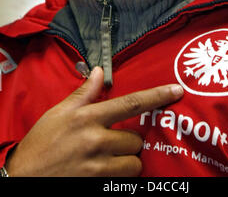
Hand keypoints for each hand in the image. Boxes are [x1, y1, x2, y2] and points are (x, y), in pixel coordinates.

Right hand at [6, 66, 182, 176]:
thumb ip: (84, 93)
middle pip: (136, 139)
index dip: (157, 96)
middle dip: (129, 140)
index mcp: (88, 117)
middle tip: (112, 141)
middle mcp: (96, 140)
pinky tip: (105, 171)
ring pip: (134, 162)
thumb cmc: (41, 143)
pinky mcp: (98, 184)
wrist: (23, 178)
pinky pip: (124, 180)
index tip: (176, 91)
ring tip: (109, 158)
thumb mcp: (59, 112)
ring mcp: (98, 166)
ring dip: (127, 161)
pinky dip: (119, 175)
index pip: (131, 103)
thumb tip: (99, 71)